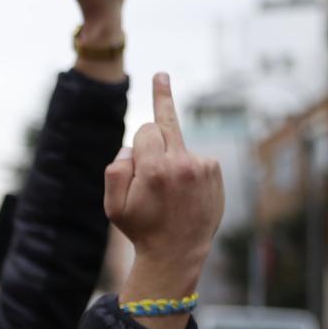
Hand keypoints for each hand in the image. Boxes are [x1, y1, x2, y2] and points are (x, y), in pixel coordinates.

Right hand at [107, 74, 222, 328]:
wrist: (177, 254)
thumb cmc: (141, 229)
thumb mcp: (113, 207)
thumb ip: (115, 171)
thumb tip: (131, 147)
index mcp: (154, 170)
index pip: (146, 130)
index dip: (140, 138)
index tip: (155, 82)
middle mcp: (181, 164)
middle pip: (168, 123)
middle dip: (162, 98)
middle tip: (161, 74)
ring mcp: (201, 167)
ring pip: (178, 145)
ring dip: (169, 158)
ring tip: (168, 190)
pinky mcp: (214, 172)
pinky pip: (194, 158)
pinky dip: (186, 168)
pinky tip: (183, 192)